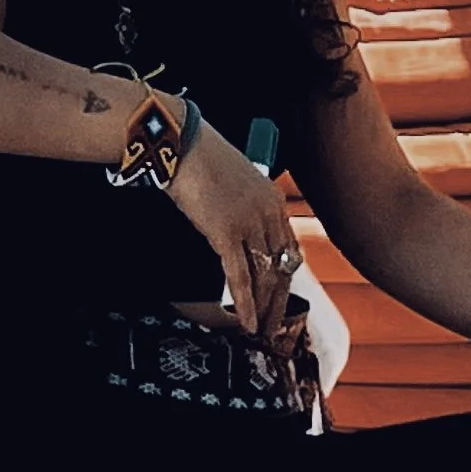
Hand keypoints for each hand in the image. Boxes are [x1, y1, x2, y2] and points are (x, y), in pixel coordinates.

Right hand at [164, 106, 300, 342]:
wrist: (181, 142)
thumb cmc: (199, 156)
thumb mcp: (234, 181)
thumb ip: (245, 207)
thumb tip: (239, 234)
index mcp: (273, 200)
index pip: (289, 249)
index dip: (286, 278)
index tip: (281, 297)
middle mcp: (268, 213)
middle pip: (281, 268)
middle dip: (279, 300)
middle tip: (276, 324)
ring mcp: (249, 224)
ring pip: (263, 277)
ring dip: (263, 307)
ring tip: (260, 329)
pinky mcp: (226, 233)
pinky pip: (239, 277)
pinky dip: (245, 303)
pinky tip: (246, 320)